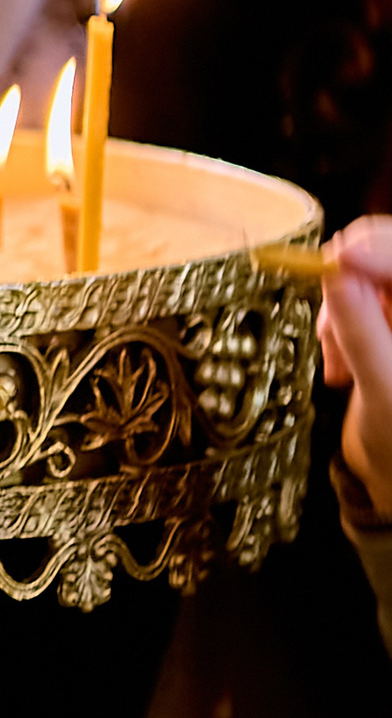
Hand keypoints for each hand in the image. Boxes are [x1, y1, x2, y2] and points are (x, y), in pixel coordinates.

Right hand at [321, 215, 391, 514]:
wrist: (390, 465)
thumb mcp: (382, 387)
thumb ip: (361, 331)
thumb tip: (337, 275)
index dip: (376, 252)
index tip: (337, 257)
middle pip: (387, 257)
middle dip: (350, 287)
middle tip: (330, 324)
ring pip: (365, 278)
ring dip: (338, 316)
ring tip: (335, 363)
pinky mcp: (388, 320)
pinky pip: (355, 299)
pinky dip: (337, 327)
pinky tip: (339, 362)